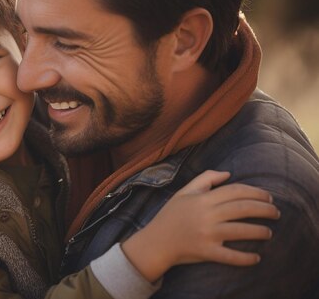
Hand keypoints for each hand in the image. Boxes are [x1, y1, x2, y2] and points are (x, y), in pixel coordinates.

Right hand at [121, 170, 279, 282]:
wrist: (156, 241)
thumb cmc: (171, 215)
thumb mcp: (184, 192)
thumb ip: (205, 179)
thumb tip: (228, 174)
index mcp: (202, 199)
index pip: (235, 191)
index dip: (255, 192)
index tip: (268, 197)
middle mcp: (206, 215)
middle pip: (242, 208)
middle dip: (264, 209)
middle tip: (276, 213)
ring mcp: (207, 234)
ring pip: (241, 231)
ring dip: (259, 231)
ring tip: (268, 232)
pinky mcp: (206, 252)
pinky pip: (230, 256)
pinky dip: (246, 258)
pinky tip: (257, 257)